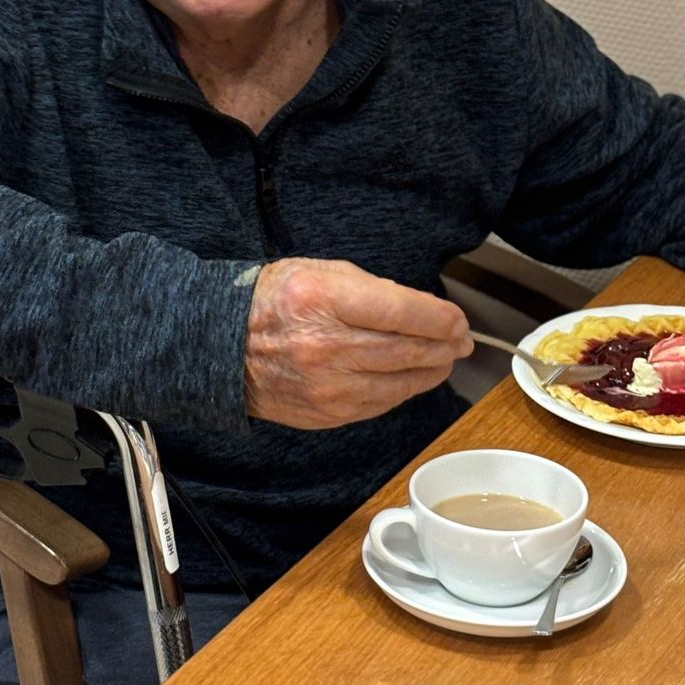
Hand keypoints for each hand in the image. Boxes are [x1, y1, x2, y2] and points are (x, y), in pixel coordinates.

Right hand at [244, 258, 472, 428]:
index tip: (457, 319)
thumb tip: (423, 311)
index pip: (402, 311)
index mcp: (323, 299)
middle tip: (462, 339)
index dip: (440, 318)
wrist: (223, 347)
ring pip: (400, 382)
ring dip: (432, 370)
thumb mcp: (319, 272)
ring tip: (445, 358)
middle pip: (408, 350)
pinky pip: (381, 403)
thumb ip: (373, 289)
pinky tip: (413, 377)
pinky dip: (403, 390)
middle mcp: (326, 345)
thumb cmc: (273, 302)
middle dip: (445, 345)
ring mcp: (326, 385)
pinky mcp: (327, 413)